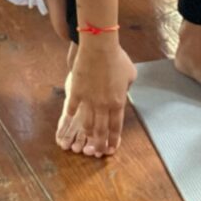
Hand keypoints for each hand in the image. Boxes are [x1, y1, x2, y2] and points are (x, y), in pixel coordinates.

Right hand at [58, 39, 136, 156]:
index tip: (111, 149)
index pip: (116, 126)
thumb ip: (127, 87)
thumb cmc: (117, 58)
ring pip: (87, 124)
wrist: (99, 48)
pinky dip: (71, 117)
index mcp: (118, 102)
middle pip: (101, 130)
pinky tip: (69, 123)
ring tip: (85, 141)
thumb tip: (125, 92)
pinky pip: (72, 109)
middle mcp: (103, 105)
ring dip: (87, 134)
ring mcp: (88, 101)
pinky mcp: (76, 93)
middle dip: (100, 144)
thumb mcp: (130, 74)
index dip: (114, 140)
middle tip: (97, 152)